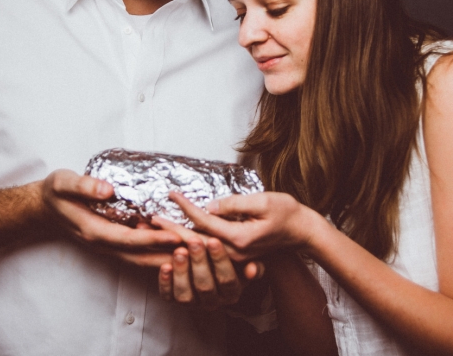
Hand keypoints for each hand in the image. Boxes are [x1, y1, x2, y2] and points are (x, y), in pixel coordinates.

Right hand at [40, 169, 181, 266]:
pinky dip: (157, 251)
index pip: (128, 239)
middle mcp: (104, 243)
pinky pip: (138, 250)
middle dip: (168, 255)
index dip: (153, 239)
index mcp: (94, 231)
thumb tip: (108, 190)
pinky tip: (176, 246)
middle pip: (140, 255)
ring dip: (167, 257)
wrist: (46, 206)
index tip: (176, 237)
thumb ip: (84, 186)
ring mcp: (110, 245)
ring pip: (142, 257)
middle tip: (195, 251)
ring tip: (193, 253)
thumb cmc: (56, 192)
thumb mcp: (64, 183)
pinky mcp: (115, 241)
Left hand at [151, 216, 264, 309]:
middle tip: (194, 241)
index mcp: (232, 292)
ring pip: (186, 295)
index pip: (227, 280)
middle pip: (205, 286)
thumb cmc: (230, 263)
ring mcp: (193, 303)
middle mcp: (213, 301)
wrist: (210, 272)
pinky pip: (168, 297)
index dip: (220, 261)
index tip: (214, 241)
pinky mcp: (175, 301)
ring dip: (182, 272)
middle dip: (199, 262)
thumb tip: (252, 269)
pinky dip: (165, 282)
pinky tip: (164, 266)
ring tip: (179, 251)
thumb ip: (252, 265)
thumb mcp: (244, 264)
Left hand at [167, 191, 315, 261]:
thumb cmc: (287, 212)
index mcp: (240, 239)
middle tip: (150, 219)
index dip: (186, 207)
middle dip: (171, 229)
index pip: (205, 222)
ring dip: (175, 240)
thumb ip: (235, 204)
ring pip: (199, 250)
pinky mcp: (235, 257)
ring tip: (155, 230)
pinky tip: (173, 239)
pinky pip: (207, 252)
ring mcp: (234, 258)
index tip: (171, 194)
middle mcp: (234, 253)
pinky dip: (188, 246)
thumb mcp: (263, 201)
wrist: (302, 231)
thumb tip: (210, 205)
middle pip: (195, 241)